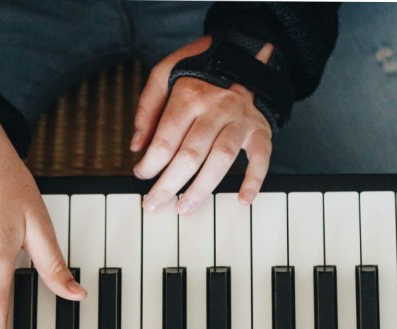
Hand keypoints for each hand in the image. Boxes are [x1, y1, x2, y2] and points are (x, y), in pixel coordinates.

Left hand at [131, 36, 274, 213]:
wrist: (242, 54)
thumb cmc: (198, 71)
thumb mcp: (164, 74)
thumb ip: (147, 108)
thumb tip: (136, 145)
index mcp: (190, 95)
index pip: (166, 139)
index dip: (150, 163)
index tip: (141, 175)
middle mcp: (217, 108)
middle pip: (190, 154)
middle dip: (168, 184)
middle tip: (153, 204)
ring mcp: (240, 120)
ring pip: (221, 159)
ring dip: (202, 189)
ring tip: (184, 207)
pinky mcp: (260, 129)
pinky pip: (260, 157)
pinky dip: (254, 180)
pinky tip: (244, 199)